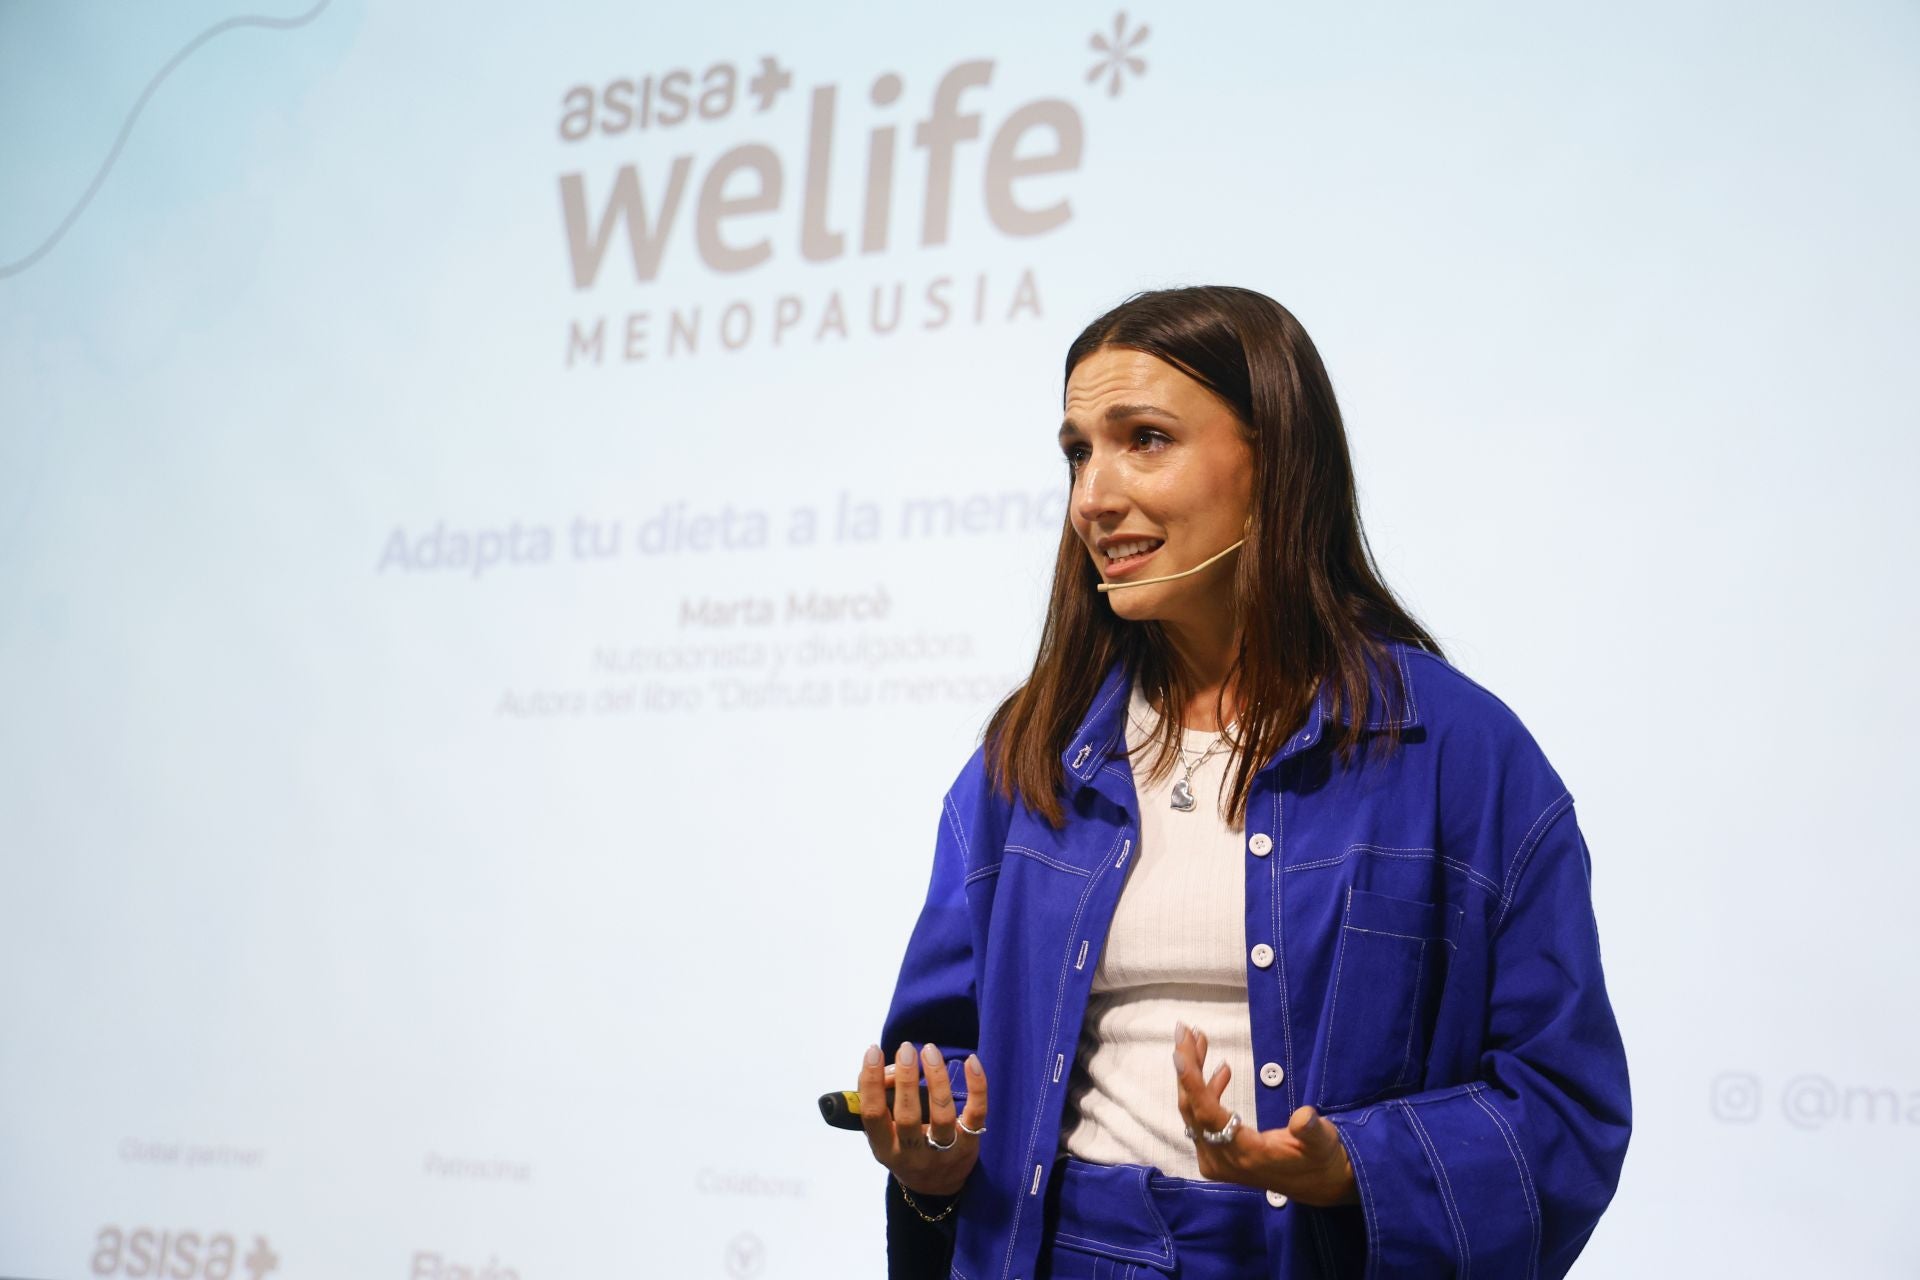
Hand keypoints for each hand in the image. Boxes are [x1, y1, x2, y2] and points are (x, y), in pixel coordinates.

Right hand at [857, 1040, 988, 1196]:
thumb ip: (880, 1097)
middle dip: (905, 1079)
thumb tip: (893, 1066)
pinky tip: (971, 1061)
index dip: (870, 1083)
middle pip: (908, 1116)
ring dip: (936, 1078)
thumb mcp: (884, 1132)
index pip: (873, 1116)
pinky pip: (976, 1114)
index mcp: (885, 1148)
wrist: (938, 1186)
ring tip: (930, 1051)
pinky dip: (977, 1087)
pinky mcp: (970, 1143)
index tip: (874, 1052)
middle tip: (906, 1048)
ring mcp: (944, 1151)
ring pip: (942, 1114)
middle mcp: (913, 1153)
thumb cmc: (905, 1147)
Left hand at [1171, 1022, 1358, 1206]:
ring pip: (1194, 1112)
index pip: (1208, 1115)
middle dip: (1187, 1067)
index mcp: (1246, 1153)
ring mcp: (1217, 1159)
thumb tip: (1303, 1117)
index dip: (1192, 1083)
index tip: (1178, 1053)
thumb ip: (1311, 1130)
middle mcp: (1224, 1159)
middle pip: (1193, 1108)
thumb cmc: (1321, 1159)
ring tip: (1200, 1040)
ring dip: (1194, 1075)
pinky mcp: (1219, 1155)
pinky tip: (1222, 1071)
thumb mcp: (1323, 1143)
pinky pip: (1202, 1119)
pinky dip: (1206, 1092)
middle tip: (1185, 1031)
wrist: (1320, 1186)